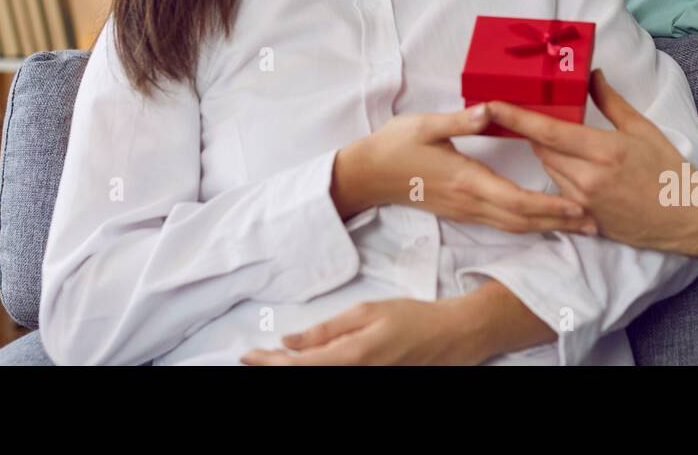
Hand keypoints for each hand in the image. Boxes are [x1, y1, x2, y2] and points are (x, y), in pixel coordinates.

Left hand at [239, 296, 485, 365]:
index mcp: (351, 357)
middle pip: (305, 378)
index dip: (268, 362)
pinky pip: (335, 381)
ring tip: (272, 361)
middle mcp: (356, 377)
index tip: (247, 354)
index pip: (298, 365)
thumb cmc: (411, 318)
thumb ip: (326, 330)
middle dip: (275, 368)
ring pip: (319, 382)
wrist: (450, 337)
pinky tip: (303, 364)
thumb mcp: (366, 312)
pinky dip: (315, 372)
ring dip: (294, 371)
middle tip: (255, 358)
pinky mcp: (372, 385)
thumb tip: (289, 341)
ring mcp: (364, 384)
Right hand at [333, 103, 597, 234]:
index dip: (549, 207)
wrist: (369, 174)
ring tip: (578, 225)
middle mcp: (470, 201)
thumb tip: (489, 108)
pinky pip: (502, 223)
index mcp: (466, 179)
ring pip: (513, 226)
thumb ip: (461, 119)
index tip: (577, 207)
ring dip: (547, 227)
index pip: (515, 200)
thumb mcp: (426, 124)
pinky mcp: (462, 211)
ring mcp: (466, 210)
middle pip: (522, 220)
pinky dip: (527, 223)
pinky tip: (543, 220)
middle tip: (594, 223)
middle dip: (559, 223)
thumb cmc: (396, 145)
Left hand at [485, 68, 697, 251]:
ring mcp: (584, 202)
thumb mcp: (643, 129)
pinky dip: (562, 175)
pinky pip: (559, 191)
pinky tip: (581, 170)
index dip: (515, 117)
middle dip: (537, 133)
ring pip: (549, 170)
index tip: (490, 105)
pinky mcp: (584, 219)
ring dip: (550, 154)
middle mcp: (588, 178)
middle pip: (541, 150)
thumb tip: (592, 74)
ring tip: (571, 145)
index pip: (547, 131)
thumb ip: (610, 101)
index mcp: (604, 151)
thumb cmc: (668, 170)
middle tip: (539, 117)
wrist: (686, 218)